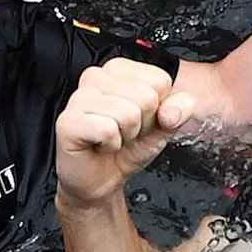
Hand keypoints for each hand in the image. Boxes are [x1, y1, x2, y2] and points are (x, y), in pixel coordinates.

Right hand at [56, 57, 195, 209]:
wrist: (100, 181)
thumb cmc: (125, 150)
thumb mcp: (161, 129)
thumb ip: (177, 113)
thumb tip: (183, 103)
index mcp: (119, 70)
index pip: (160, 79)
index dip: (157, 108)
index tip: (140, 121)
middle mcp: (96, 77)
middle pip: (146, 96)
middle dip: (142, 124)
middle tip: (124, 133)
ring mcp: (78, 97)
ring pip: (128, 112)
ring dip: (126, 136)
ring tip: (112, 139)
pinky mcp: (68, 121)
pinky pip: (108, 129)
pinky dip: (110, 145)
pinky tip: (99, 145)